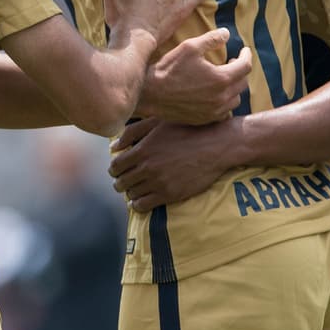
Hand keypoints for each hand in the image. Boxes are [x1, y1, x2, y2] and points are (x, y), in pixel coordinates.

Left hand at [108, 117, 235, 211]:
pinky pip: (143, 206)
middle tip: (125, 180)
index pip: (116, 165)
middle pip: (121, 182)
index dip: (114, 169)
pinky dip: (138, 204)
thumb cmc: (187, 129)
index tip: (118, 169)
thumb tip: (114, 146)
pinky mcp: (170, 194)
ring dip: (130, 192)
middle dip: (120, 181)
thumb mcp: (158, 123)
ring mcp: (158, 182)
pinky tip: (141, 200)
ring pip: (131, 194)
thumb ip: (133, 132)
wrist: (215, 145)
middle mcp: (147, 167)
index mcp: (142, 149)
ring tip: (135, 188)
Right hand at [138, 28, 252, 123]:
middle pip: (243, 83)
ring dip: (234, 87)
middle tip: (231, 62)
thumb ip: (212, 39)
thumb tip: (227, 34)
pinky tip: (216, 94)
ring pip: (235, 99)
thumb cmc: (169, 68)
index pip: (245, 66)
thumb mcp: (190, 47)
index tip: (244, 50)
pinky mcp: (205, 119)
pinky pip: (224, 112)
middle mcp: (221, 98)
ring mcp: (214, 111)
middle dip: (240, 70)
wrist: (150, 94)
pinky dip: (225, 102)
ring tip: (224, 78)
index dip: (247, 55)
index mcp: (221, 79)